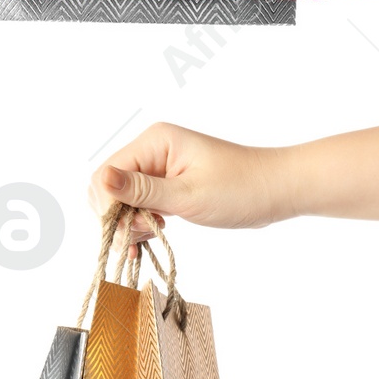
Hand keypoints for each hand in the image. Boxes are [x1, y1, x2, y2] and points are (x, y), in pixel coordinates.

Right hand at [90, 124, 286, 245]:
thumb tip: (101, 181)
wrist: (277, 190)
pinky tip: (152, 237)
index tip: (128, 231)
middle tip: (144, 235)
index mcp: (155, 142)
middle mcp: (152, 150)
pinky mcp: (168, 184)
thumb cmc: (240, 189)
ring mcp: (159, 168)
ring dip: (130, 222)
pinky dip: (141, 222)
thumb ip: (142, 190)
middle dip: (118, 216)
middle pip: (110, 186)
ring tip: (153, 236)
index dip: (109, 205)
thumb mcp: (188, 195)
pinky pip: (140, 203)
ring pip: (122, 199)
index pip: (106, 173)